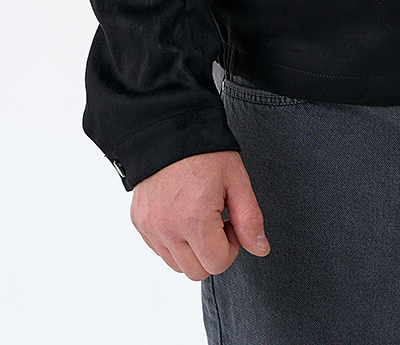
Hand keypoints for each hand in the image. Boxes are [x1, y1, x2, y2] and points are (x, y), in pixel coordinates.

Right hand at [130, 150, 268, 279]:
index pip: (218, 264)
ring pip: (176, 265)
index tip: (230, 222)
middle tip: (217, 220)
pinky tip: (182, 213)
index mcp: (194, 219)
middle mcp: (168, 228)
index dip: (232, 246)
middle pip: (196, 271)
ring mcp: (150, 227)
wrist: (168, 128)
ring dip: (192, 249)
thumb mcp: (236, 180)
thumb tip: (260, 249)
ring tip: (199, 216)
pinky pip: (160, 250)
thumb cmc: (205, 151)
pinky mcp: (139, 222)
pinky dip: (173, 241)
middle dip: (212, 252)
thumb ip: (250, 218)